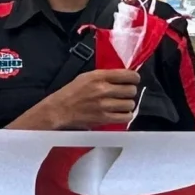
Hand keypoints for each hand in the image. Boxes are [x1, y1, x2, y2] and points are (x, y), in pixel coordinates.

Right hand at [13, 67, 141, 131]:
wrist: (60, 109)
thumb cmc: (72, 92)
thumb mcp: (87, 76)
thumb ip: (105, 75)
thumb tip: (124, 77)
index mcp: (99, 76)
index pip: (128, 75)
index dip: (134, 78)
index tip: (133, 80)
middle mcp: (103, 90)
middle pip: (131, 90)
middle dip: (130, 91)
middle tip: (125, 93)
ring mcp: (104, 105)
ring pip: (130, 104)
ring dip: (127, 104)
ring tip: (121, 103)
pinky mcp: (104, 118)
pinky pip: (126, 116)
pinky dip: (125, 114)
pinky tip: (120, 112)